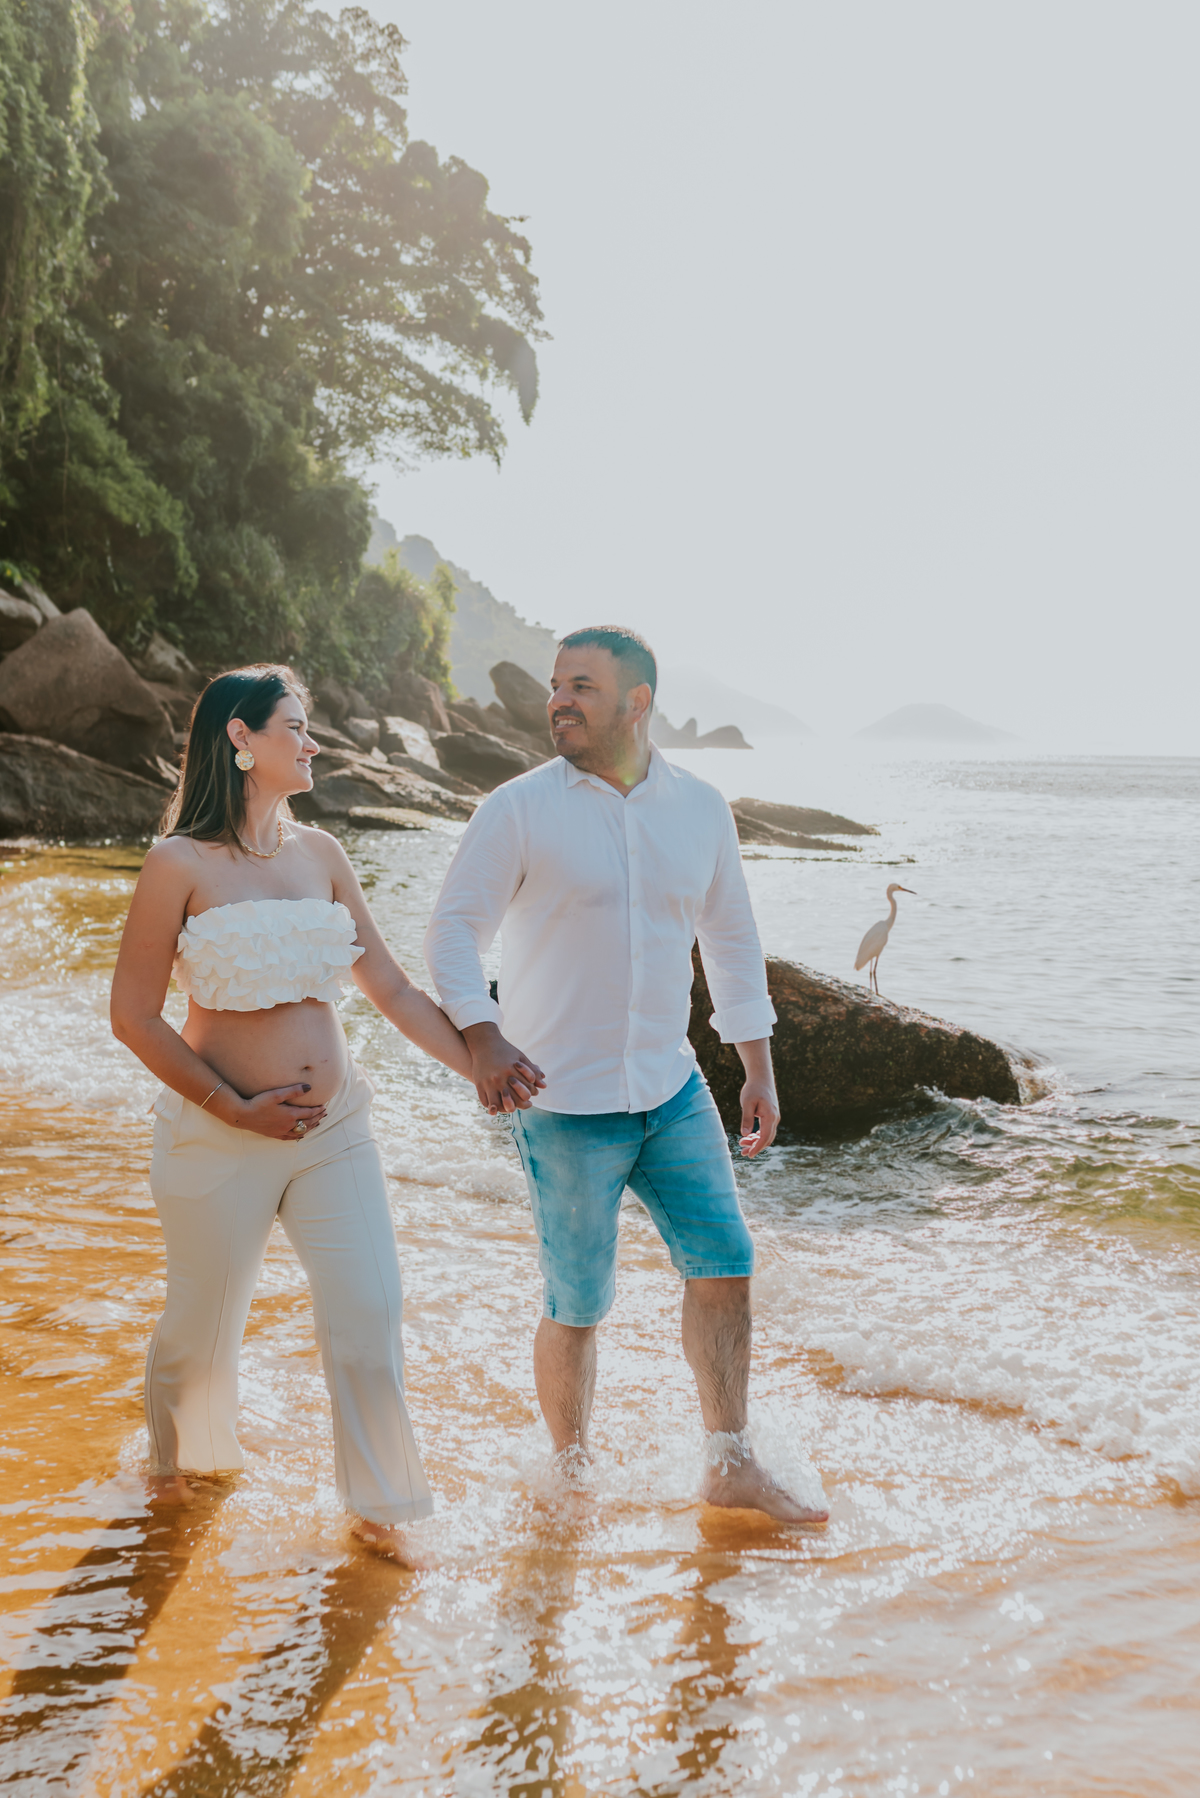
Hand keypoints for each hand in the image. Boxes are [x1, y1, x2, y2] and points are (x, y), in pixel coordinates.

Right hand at [213, 1082, 327, 1139]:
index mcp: (290, 1115)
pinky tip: (301, 1135)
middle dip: (317, 1118)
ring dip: (310, 1127)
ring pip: (300, 1131)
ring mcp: (281, 1131)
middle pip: (307, 1123)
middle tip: (324, 1114)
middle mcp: (288, 1125)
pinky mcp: (274, 1135)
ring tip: (317, 1123)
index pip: (309, 1113)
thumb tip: (309, 1087)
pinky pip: (290, 1138)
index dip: (318, 1110)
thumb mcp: (277, 1094)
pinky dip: (298, 1136)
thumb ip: (294, 1091)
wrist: (243, 1115)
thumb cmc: (259, 1103)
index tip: (324, 1106)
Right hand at [462, 1022, 545, 1113]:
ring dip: (505, 1109)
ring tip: (511, 1108)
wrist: (484, 1043)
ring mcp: (487, 1082)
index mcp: (511, 1071)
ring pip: (498, 1105)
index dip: (531, 1094)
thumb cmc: (506, 1050)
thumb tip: (544, 1086)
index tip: (532, 1095)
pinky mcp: (479, 1084)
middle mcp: (499, 1078)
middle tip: (525, 1104)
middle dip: (521, 1104)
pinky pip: (485, 1102)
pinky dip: (492, 1107)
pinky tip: (498, 1106)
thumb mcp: (521, 1058)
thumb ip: (532, 1071)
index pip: (525, 1090)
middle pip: (513, 1100)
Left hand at [738, 1080, 779, 1156]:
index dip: (757, 1148)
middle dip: (756, 1147)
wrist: (761, 1077)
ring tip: (742, 1143)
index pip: (764, 1137)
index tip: (749, 1155)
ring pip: (767, 1135)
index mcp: (770, 1116)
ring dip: (756, 1141)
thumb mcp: (747, 1103)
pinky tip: (749, 1137)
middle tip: (743, 1153)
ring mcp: (773, 1117)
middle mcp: (774, 1118)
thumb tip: (745, 1134)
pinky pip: (766, 1129)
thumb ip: (747, 1118)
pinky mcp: (770, 1115)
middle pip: (767, 1139)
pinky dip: (758, 1135)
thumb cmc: (753, 1089)